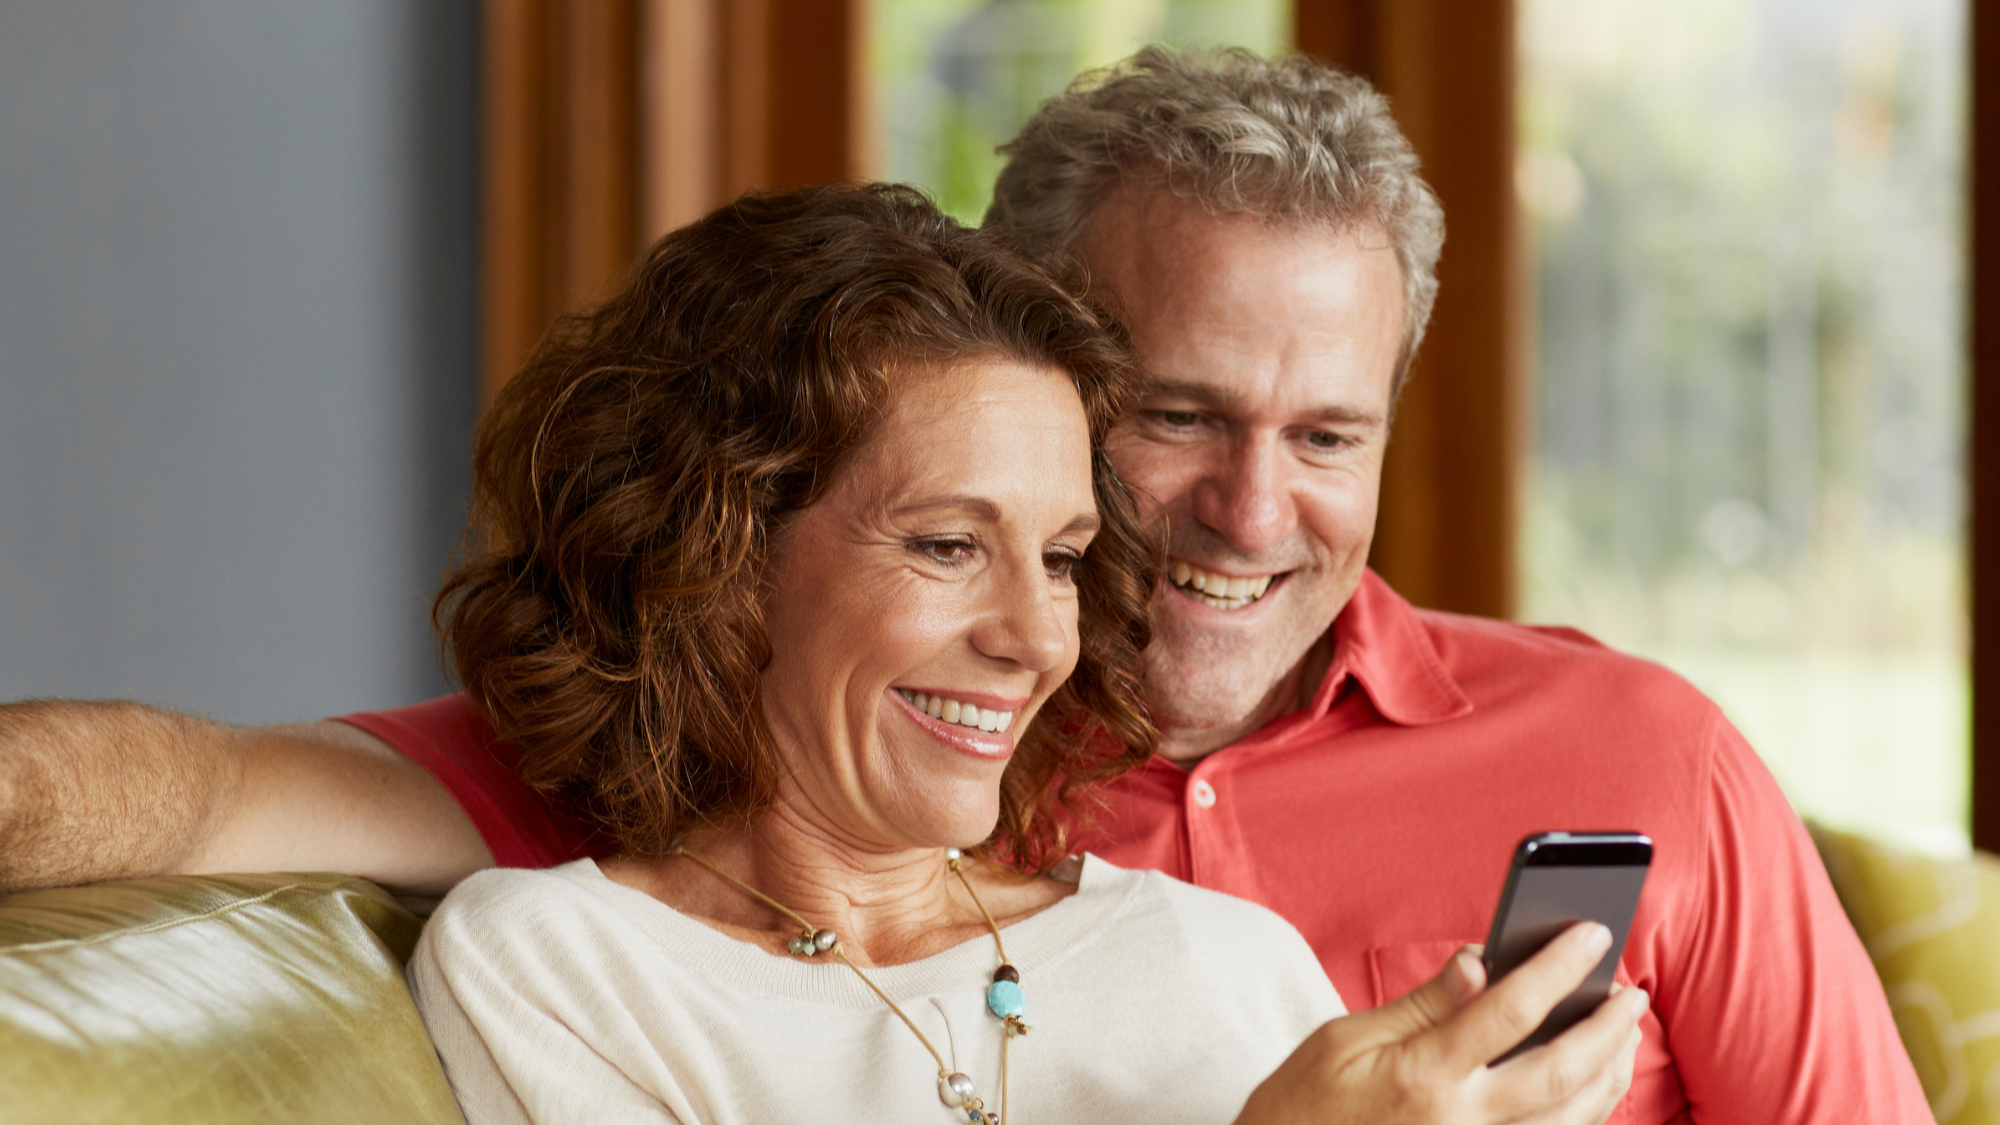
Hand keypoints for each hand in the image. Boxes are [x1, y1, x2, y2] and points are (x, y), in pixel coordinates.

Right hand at [1235, 922, 1647, 1124]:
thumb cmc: (1306, 1104)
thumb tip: (1481, 962)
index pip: (1509, 1010)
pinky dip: (1584, 1118)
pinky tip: (1593, 1089)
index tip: (1591, 934)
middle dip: (1605, 1027)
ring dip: (1609, 1075)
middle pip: (1562, 1073)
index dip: (1557, 966)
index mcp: (1423, 1078)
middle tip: (1630, 992)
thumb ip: (1424, 1004)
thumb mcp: (1348, 1038)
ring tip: (1622, 1035)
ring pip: (1572, 1121)